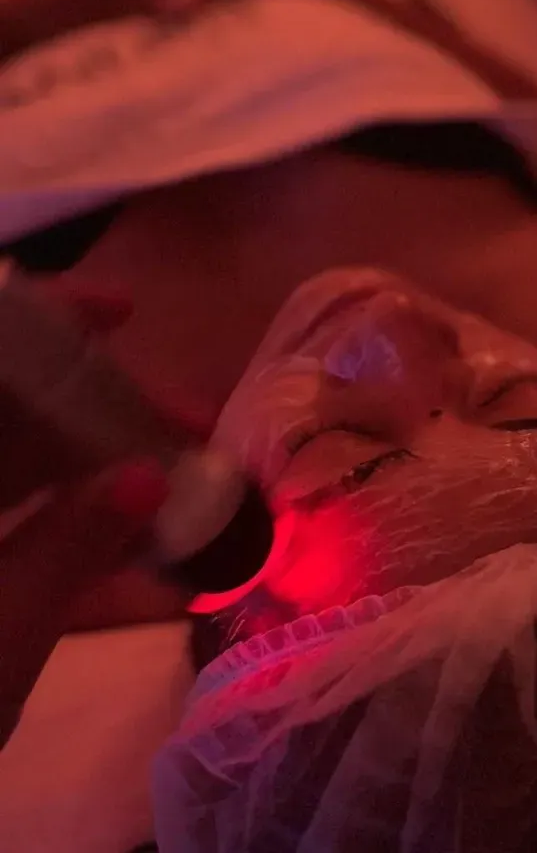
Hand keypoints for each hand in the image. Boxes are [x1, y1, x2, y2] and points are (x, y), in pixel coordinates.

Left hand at [0, 283, 204, 748]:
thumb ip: (69, 556)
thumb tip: (153, 479)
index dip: (41, 326)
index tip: (122, 311)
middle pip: (7, 413)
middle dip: (97, 406)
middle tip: (187, 421)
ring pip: (17, 463)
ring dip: (98, 462)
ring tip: (185, 473)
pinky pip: (19, 513)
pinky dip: (75, 514)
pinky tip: (140, 528)